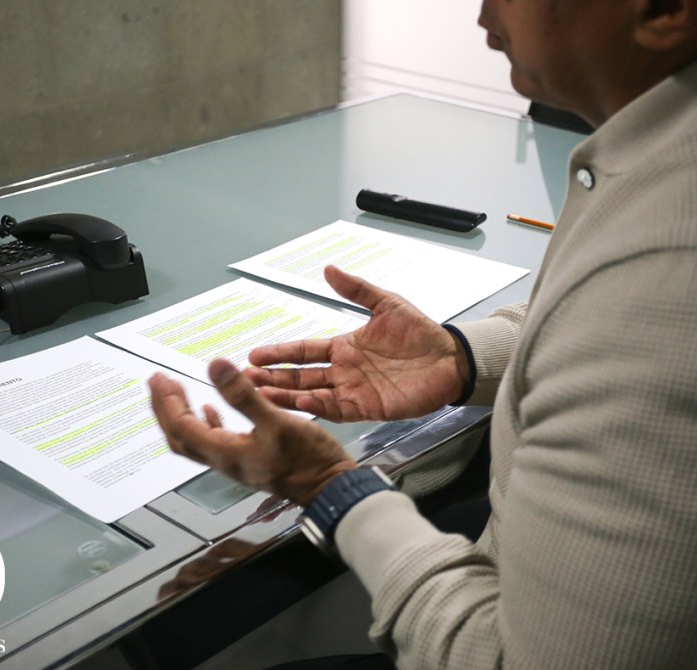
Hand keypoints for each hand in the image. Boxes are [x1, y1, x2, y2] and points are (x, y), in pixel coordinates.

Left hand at [148, 361, 356, 506]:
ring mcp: (235, 463)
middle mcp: (224, 461)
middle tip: (158, 383)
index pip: (182, 426)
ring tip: (175, 393)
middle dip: (165, 409)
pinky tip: (211, 410)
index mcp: (225, 452)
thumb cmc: (308, 461)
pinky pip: (214, 442)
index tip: (160, 378)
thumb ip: (243, 395)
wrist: (329, 489)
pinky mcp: (249, 460)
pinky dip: (206, 423)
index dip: (167, 401)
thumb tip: (215, 366)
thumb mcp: (276, 421)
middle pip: (179, 436)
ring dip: (180, 415)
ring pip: (194, 440)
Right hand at [245, 265, 469, 421]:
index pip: (304, 351)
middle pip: (300, 376)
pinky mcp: (368, 408)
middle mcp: (344, 371)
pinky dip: (317, 408)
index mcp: (344, 347)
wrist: (450, 359)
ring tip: (262, 395)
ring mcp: (353, 391)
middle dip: (272, 378)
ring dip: (286, 396)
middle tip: (246, 379)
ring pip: (311, 396)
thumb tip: (329, 269)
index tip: (255, 354)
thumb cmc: (421, 333)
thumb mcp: (387, 305)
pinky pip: (336, 410)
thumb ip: (357, 290)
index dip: (279, 353)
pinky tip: (299, 404)